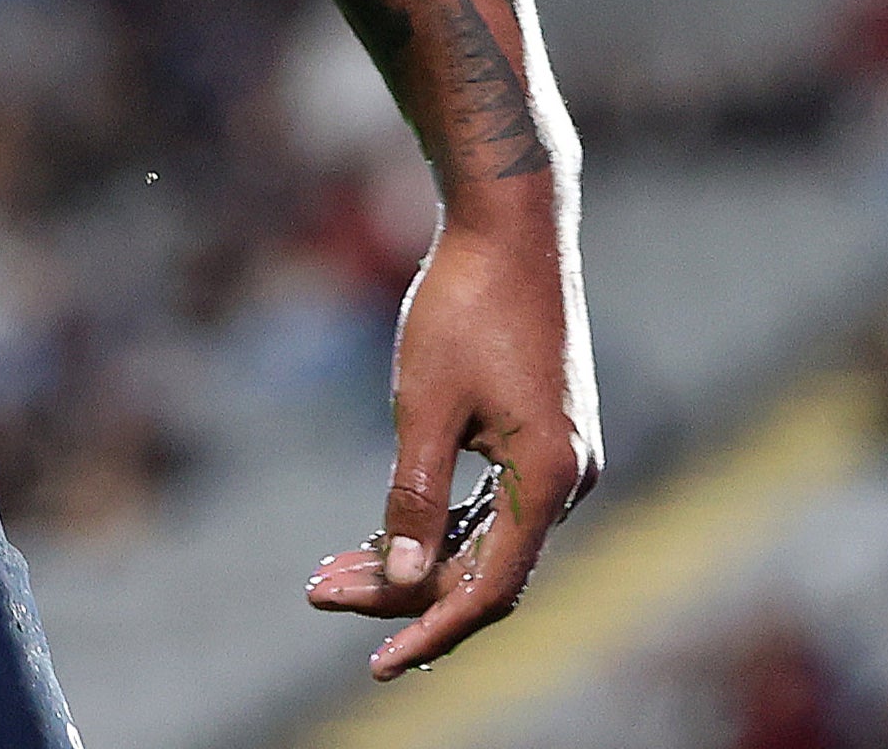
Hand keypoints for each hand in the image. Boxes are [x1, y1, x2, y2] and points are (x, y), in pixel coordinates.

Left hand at [304, 205, 599, 678]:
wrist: (510, 223)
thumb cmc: (466, 303)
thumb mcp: (424, 404)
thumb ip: (415, 498)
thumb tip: (404, 580)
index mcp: (550, 478)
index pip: (489, 589)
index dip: (429, 630)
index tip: (377, 664)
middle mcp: (570, 480)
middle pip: (482, 569)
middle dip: (400, 591)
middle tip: (318, 594)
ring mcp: (561, 460)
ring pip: (483, 539)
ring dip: (412, 559)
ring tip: (329, 574)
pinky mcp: (543, 438)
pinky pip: (491, 506)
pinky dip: (438, 523)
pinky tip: (379, 539)